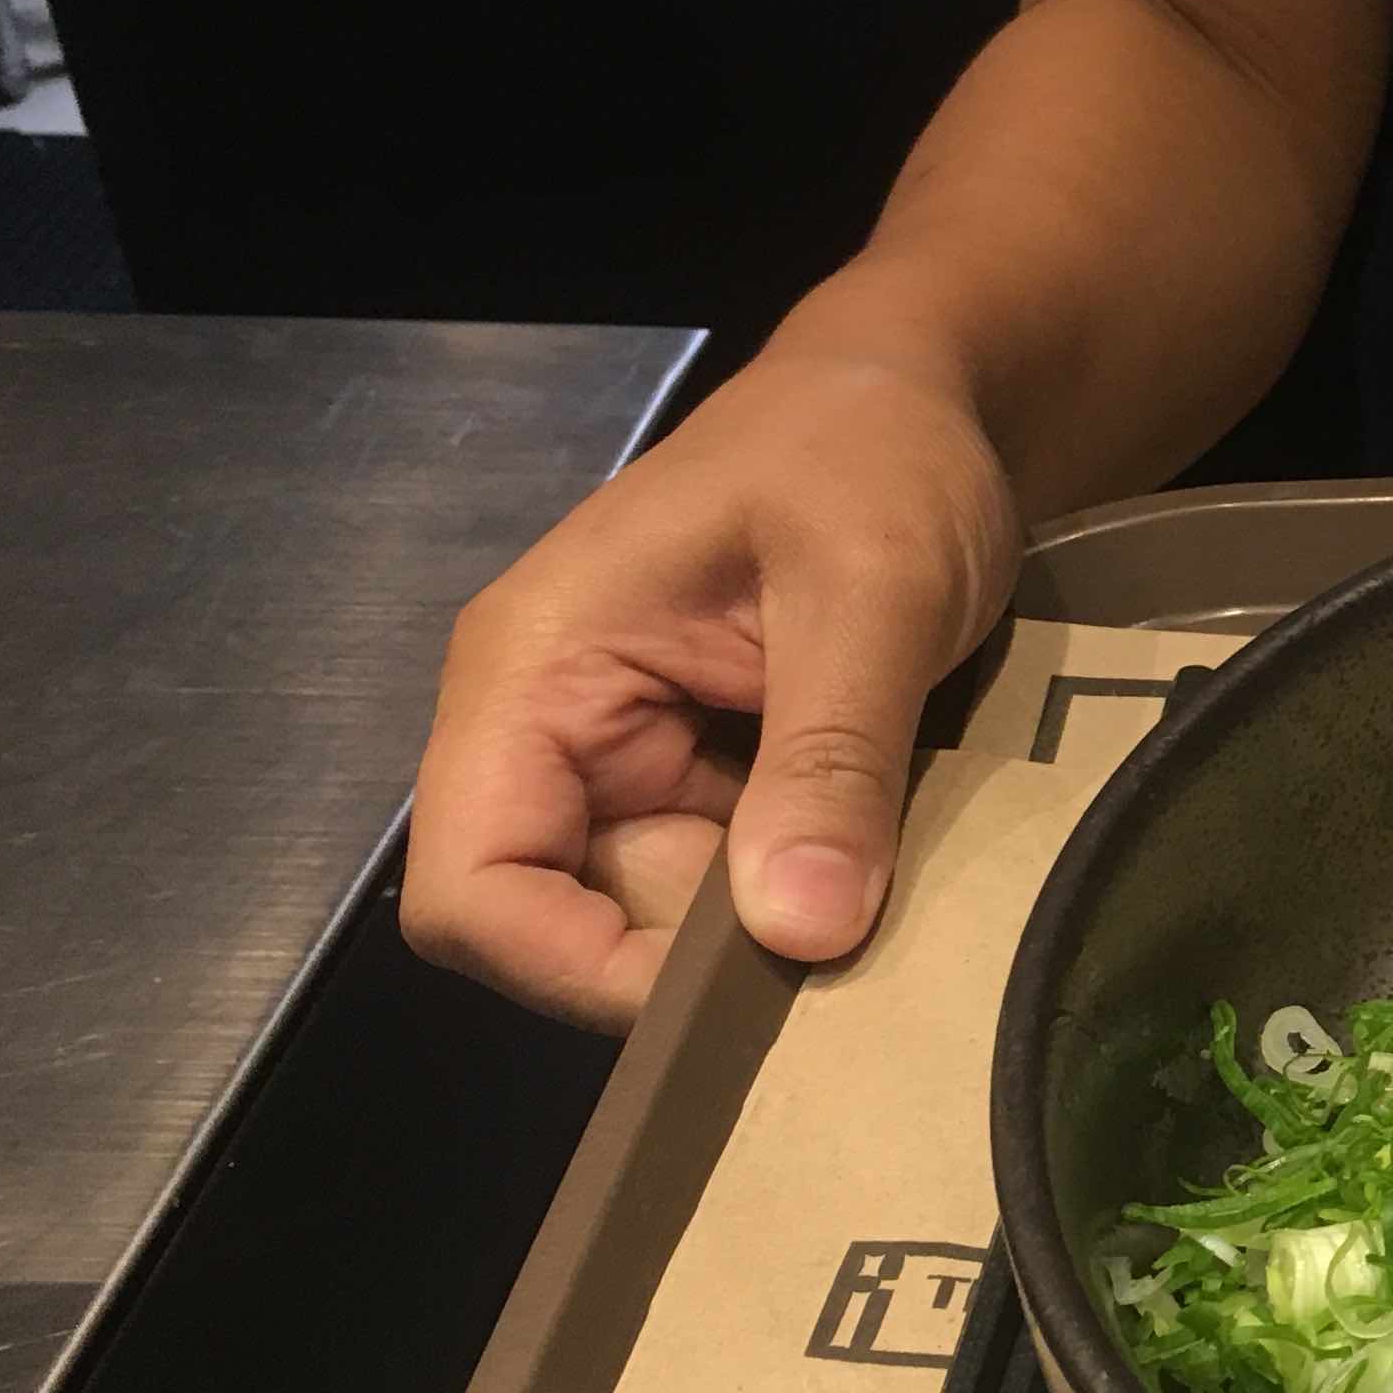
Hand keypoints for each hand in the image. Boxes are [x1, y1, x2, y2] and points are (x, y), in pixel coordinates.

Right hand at [406, 349, 1023, 1030]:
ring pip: (661, 916)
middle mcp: (552, 729)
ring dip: (767, 925)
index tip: (730, 995)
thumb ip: (831, 754)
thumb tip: (800, 933)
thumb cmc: (873, 451)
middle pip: (571, 924)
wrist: (921, 397)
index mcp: (532, 671)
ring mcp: (628, 756)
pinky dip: (802, 888)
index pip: (472, 893)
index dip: (577, 972)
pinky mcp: (704, 773)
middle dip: (701, 956)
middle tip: (850, 945)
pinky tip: (887, 865)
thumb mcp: (875, 588)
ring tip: (886, 895)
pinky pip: (730, 879)